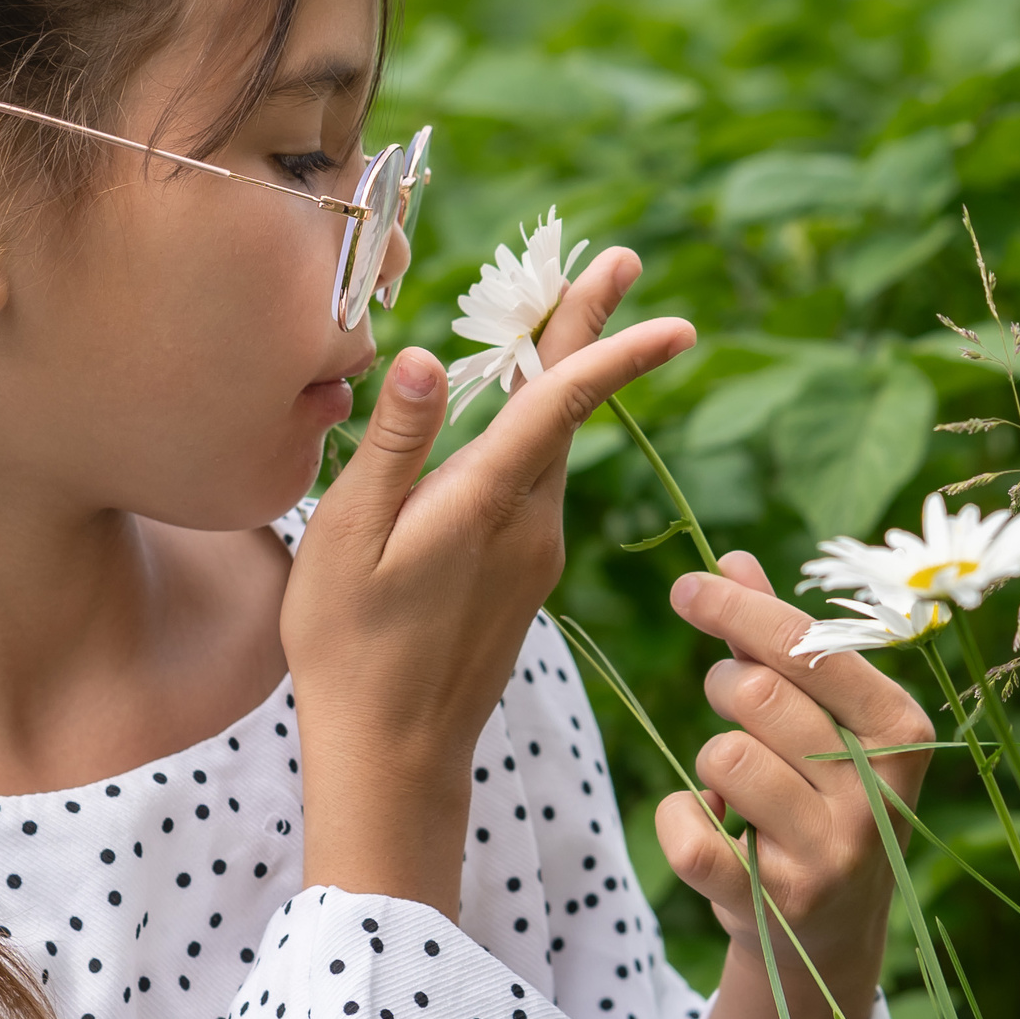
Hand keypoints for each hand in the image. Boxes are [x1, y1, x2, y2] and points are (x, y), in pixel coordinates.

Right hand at [284, 247, 690, 910]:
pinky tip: (515, 413)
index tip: (669, 310)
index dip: (611, 344)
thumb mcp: (351, 538)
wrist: (394, 755)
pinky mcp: (526, 575)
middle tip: (616, 263)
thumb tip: (432, 357)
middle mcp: (531, 523)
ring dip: (560, 378)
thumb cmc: (350, 648)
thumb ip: (397, 445)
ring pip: (554, 445)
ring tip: (558, 311)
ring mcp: (536, 552)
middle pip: (569, 407)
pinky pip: (538, 483)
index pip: (563, 401)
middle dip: (590, 330)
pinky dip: (537, 430)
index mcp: (488, 503)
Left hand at [656, 554, 934, 1018]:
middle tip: (733, 711)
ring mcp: (828, 854)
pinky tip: (709, 828)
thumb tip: (734, 560)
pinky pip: (687, 833)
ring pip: (721, 757)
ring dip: (709, 763)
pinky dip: (678, 818)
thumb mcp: (826, 723)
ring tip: (740, 789)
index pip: (811, 648)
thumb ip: (783, 643)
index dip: (738, 610)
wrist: (832, 943)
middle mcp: (877, 794)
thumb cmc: (826, 802)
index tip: (687, 587)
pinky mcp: (773, 904)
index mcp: (902, 731)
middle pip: (758, 696)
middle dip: (724, 689)